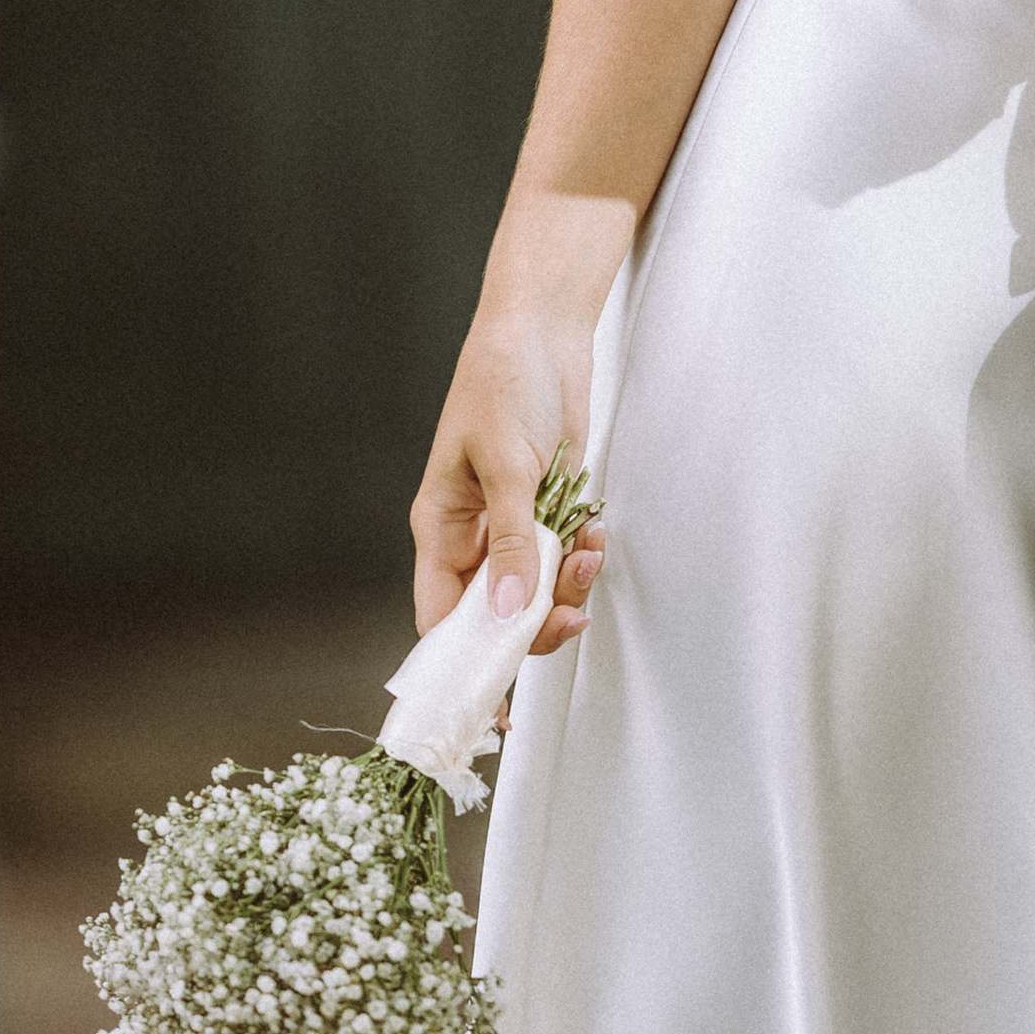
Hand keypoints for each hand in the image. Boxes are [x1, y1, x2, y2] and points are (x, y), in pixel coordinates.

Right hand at [411, 320, 605, 656]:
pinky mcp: (549, 507)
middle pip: (496, 614)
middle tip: (570, 617)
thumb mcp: (506, 466)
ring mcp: (514, 523)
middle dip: (535, 623)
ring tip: (589, 552)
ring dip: (568, 584)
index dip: (464, 664)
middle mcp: (474, 535)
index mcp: (441, 529)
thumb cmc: (502, 382)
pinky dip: (583, 553)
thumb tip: (507, 609)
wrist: (543, 330)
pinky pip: (565, 554)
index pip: (440, 618)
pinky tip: (594, 531)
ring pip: (538, 588)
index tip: (495, 703)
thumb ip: (512, 541)